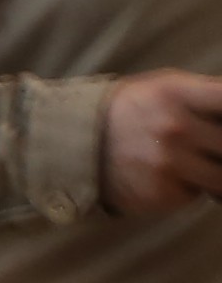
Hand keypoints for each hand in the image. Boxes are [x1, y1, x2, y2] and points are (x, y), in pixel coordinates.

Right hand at [102, 69, 221, 213]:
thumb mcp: (164, 87)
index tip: (220, 123)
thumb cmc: (131, 111)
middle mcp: (173, 128)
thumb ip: (206, 95)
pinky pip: (195, 195)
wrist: (75, 144)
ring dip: (212, 174)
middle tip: (208, 149)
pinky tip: (169, 178)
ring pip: (220, 178)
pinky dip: (189, 189)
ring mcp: (166, 164)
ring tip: (194, 166)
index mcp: (176, 94)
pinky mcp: (160, 194)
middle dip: (220, 149)